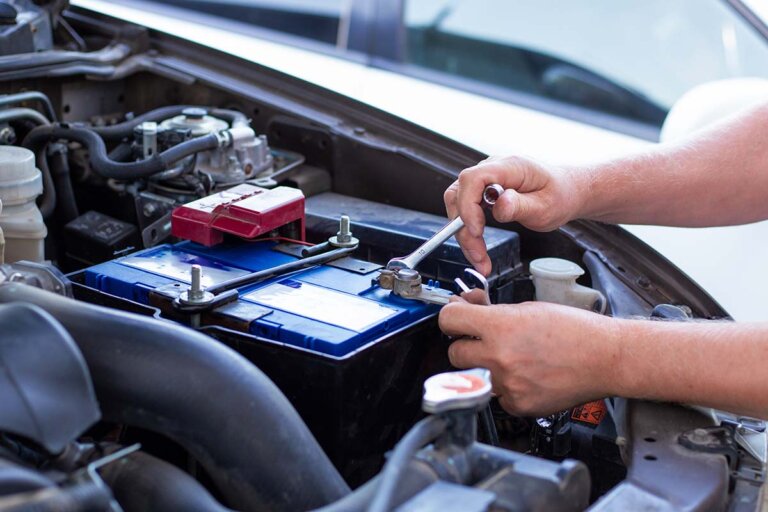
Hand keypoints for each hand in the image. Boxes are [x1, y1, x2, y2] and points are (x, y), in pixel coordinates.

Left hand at [438, 300, 619, 415]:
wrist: (606, 358)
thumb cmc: (575, 330)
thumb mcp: (529, 308)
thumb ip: (493, 312)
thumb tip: (469, 308)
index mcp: (500, 327)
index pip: (449, 320)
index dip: (451, 317)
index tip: (456, 319)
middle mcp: (499, 357)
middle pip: (454, 353)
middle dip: (466, 345)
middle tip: (483, 341)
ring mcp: (507, 384)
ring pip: (475, 376)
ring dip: (486, 367)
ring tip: (513, 359)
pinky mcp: (518, 405)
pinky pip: (497, 396)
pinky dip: (506, 388)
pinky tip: (526, 376)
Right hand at [444, 156, 582, 275]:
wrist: (566, 192)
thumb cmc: (559, 195)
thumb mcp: (546, 206)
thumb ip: (521, 206)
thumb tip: (499, 205)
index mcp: (509, 167)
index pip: (473, 179)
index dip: (468, 205)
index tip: (477, 231)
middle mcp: (493, 169)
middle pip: (459, 194)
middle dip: (463, 228)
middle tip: (477, 255)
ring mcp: (486, 180)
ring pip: (458, 205)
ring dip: (464, 234)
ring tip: (479, 258)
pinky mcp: (483, 192)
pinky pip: (466, 210)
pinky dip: (469, 232)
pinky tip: (478, 249)